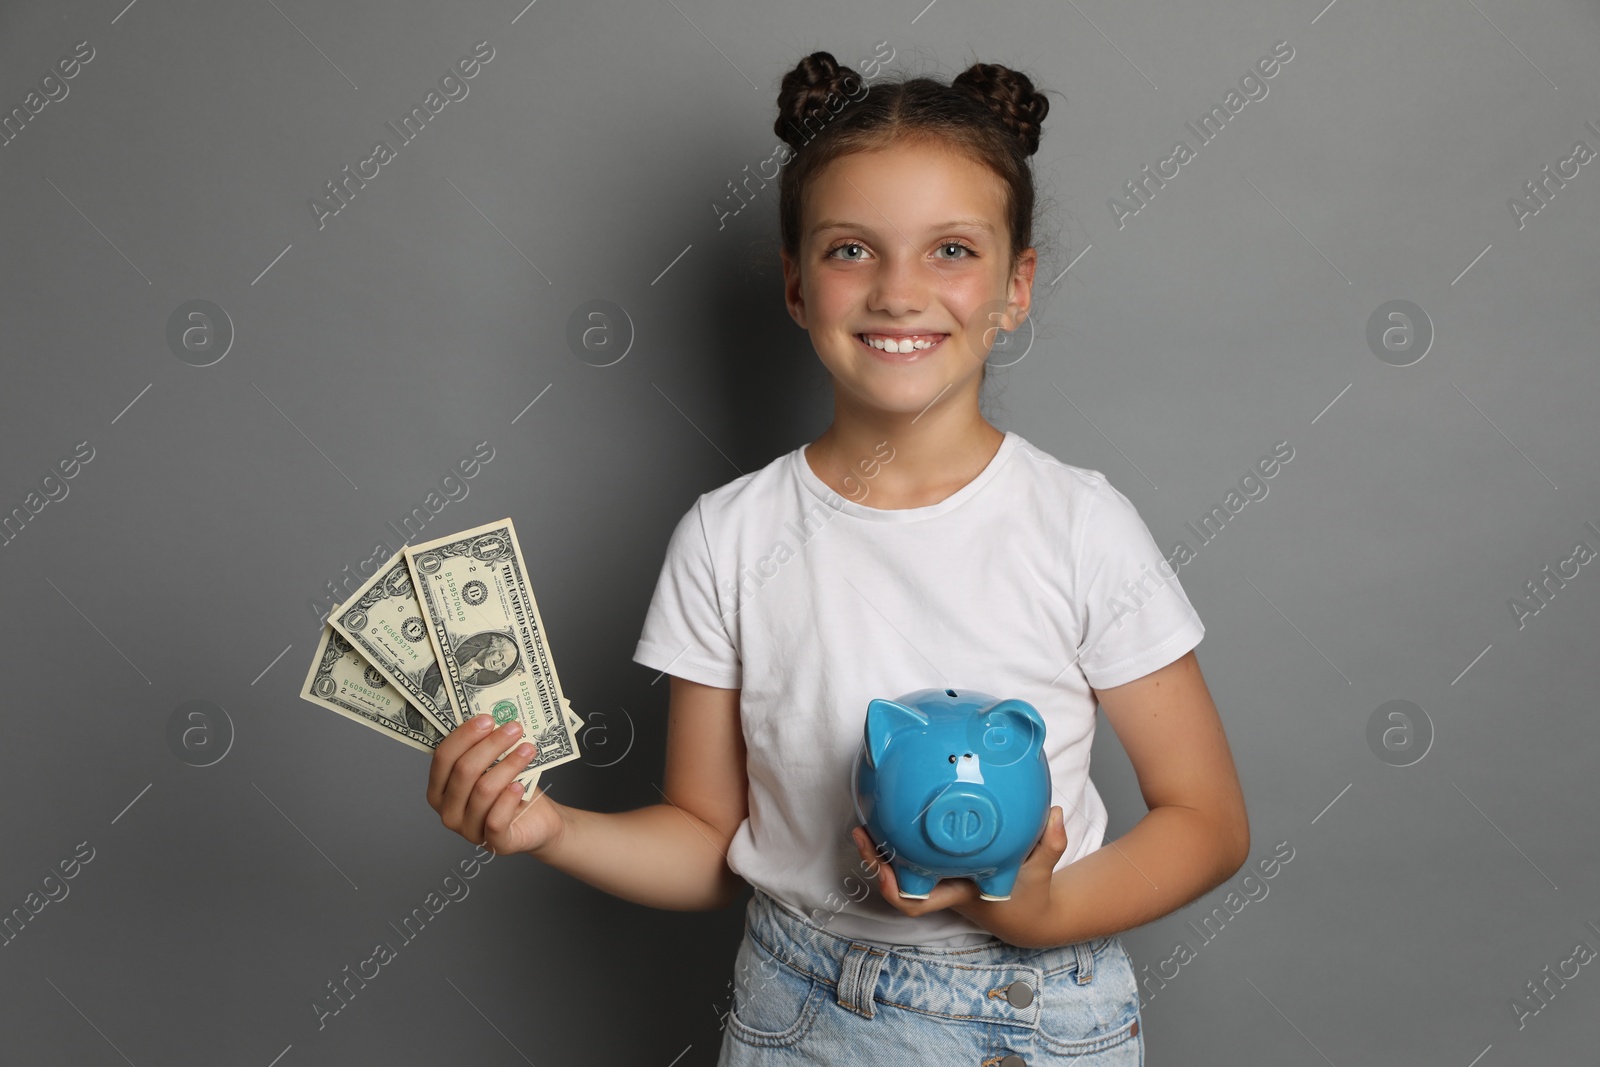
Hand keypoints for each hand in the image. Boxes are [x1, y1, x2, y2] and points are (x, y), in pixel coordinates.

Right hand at [427, 714, 562, 856]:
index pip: (443, 758)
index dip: (464, 735)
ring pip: (483, 790)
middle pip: (464, 771)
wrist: (538, 821)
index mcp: (440, 790)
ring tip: (528, 749)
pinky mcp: (494, 843)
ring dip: (508, 765)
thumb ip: (485, 750)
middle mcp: (448, 812)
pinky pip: (495, 819)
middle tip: (514, 728)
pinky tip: (520, 784)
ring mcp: (468, 831)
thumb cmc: (511, 789)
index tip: (488, 718)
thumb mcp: (494, 767)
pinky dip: (508, 798)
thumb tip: (492, 718)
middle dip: (491, 745)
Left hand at [850, 806, 1069, 947]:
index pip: (916, 901)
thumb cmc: (1030, 894)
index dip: (894, 888)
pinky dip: (900, 837)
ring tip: (866, 818)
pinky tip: (896, 809)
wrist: (1027, 912)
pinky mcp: (941, 865)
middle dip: (875, 862)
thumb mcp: (1042, 871)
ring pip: (899, 868)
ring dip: (881, 848)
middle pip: (896, 883)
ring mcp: (939, 878)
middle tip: (861, 830)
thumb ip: (1050, 843)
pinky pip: (913, 853)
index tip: (883, 869)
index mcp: (957, 893)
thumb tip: (1055, 813)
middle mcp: (941, 887)